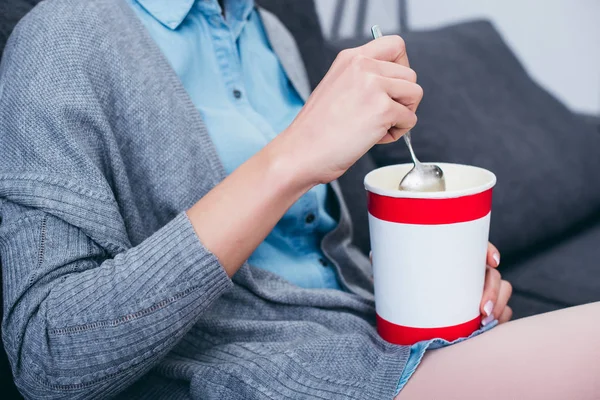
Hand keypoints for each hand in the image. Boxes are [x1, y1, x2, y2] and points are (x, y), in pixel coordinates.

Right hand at [276, 35, 422, 185]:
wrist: (301, 152)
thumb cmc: (316, 130)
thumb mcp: (337, 87)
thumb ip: (363, 78)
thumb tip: (394, 85)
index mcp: (351, 58)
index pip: (396, 45)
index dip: (402, 67)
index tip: (392, 87)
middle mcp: (363, 66)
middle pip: (410, 74)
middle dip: (402, 98)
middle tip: (381, 116)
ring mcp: (374, 86)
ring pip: (415, 94)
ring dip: (402, 115)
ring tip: (377, 127)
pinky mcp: (382, 109)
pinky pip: (410, 119)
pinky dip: (398, 133)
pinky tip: (374, 138)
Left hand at [369, 243, 512, 325]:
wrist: (404, 297)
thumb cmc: (403, 275)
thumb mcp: (393, 266)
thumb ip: (386, 260)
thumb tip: (375, 258)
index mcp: (454, 253)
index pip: (477, 245)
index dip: (488, 250)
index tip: (492, 260)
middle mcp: (470, 269)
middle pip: (493, 274)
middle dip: (493, 291)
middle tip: (482, 311)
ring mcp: (478, 288)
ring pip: (502, 292)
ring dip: (499, 307)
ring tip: (484, 323)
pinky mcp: (479, 307)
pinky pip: (500, 312)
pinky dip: (499, 319)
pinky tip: (490, 329)